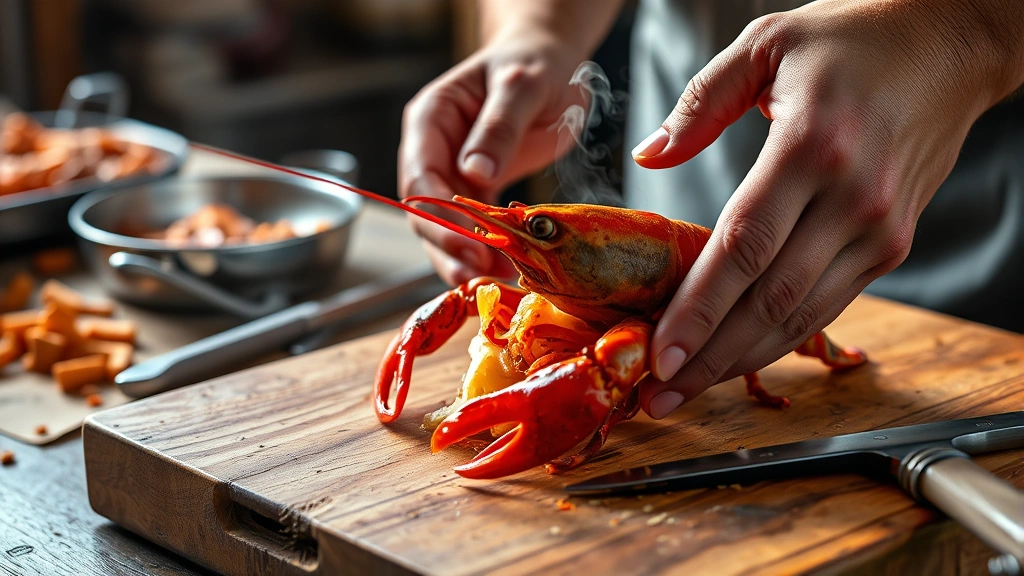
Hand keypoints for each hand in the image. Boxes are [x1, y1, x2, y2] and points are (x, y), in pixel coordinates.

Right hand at [399, 28, 586, 284]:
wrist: (552, 61)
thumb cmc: (534, 62)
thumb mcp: (521, 85)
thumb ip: (499, 126)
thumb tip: (476, 171)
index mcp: (431, 119)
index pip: (419, 176)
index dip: (437, 215)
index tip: (465, 241)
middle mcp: (434, 150)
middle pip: (425, 211)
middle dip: (448, 246)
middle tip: (476, 275)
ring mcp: (454, 172)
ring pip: (447, 226)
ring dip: (465, 257)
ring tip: (493, 281)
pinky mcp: (478, 190)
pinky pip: (475, 226)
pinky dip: (488, 250)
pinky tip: (506, 269)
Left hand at [632, 0, 1023, 417]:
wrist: (949, 45)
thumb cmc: (852, 39)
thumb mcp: (766, 44)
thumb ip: (701, 102)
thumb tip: (649, 157)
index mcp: (811, 147)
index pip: (742, 248)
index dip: (698, 310)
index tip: (658, 355)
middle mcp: (852, 198)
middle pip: (768, 299)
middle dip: (709, 356)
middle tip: (659, 397)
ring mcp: (878, 229)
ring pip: (800, 316)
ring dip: (741, 360)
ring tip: (689, 391)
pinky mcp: (892, 245)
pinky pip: (827, 304)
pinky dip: (780, 337)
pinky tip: (739, 356)